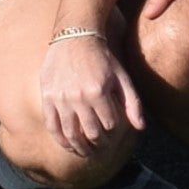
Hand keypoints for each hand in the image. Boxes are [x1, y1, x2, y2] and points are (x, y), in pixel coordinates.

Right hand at [34, 26, 143, 154]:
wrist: (75, 36)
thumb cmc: (102, 58)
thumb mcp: (121, 77)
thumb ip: (132, 102)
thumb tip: (141, 127)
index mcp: (98, 92)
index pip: (109, 125)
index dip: (113, 133)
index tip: (113, 136)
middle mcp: (78, 97)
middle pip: (90, 133)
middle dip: (98, 145)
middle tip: (100, 150)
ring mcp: (61, 98)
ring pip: (71, 134)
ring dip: (80, 148)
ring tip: (85, 153)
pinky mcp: (47, 97)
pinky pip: (52, 125)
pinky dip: (60, 139)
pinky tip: (68, 145)